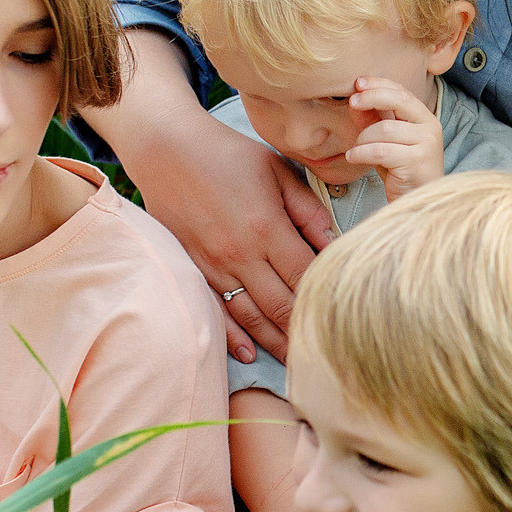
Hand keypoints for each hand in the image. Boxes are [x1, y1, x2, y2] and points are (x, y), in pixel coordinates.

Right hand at [126, 98, 335, 364]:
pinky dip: (231, 336)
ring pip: (250, 317)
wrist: (166, 149)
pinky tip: (247, 354)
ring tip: (297, 362)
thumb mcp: (278, 171)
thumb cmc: (228, 155)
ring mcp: (212, 265)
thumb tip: (336, 244)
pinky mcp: (191, 269)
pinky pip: (214, 310)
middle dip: (306, 331)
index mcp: (267, 227)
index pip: (307, 277)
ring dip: (274, 342)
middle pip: (281, 306)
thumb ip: (309, 211)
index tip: (345, 315)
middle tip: (328, 351)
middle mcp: (240, 253)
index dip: (327, 299)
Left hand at [341, 77, 444, 201]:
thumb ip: (372, 121)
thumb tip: (354, 100)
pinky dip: (362, 152)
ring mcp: (427, 144)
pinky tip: (353, 157)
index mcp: (424, 118)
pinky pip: (381, 150)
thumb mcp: (384, 142)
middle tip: (352, 101)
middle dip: (372, 97)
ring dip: (362, 138)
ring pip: (384, 129)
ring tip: (355, 149)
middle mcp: (430, 127)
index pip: (402, 91)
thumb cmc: (401, 171)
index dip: (379, 84)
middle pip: (399, 101)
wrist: (417, 203)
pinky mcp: (417, 161)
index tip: (358, 83)